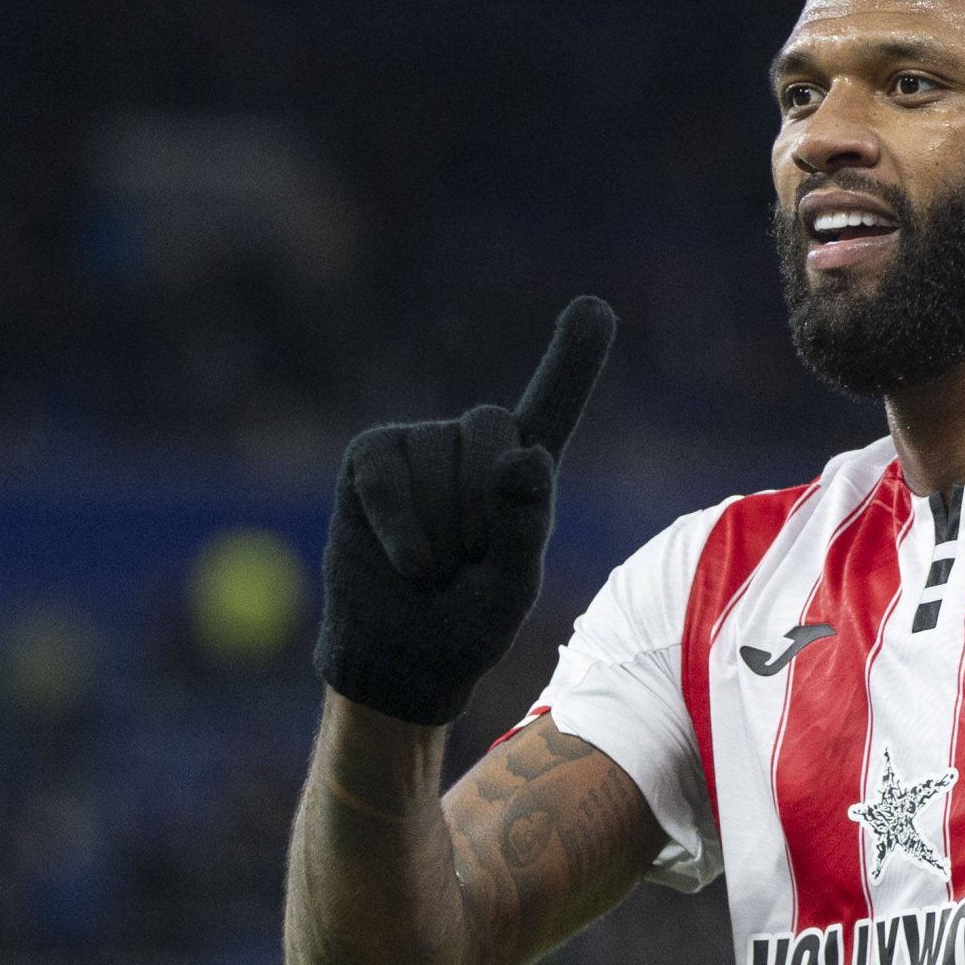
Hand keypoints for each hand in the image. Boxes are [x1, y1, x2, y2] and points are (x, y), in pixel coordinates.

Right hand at [313, 297, 614, 725]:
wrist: (401, 657)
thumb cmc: (467, 621)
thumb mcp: (512, 585)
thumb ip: (526, 525)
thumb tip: (522, 458)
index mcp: (526, 468)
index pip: (555, 400)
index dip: (574, 356)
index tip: (595, 307)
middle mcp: (473, 443)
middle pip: (498, 435)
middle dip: (486, 513)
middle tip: (468, 563)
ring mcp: (420, 444)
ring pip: (442, 468)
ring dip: (440, 537)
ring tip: (432, 567)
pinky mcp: (370, 458)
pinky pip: (389, 480)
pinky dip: (403, 530)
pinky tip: (408, 564)